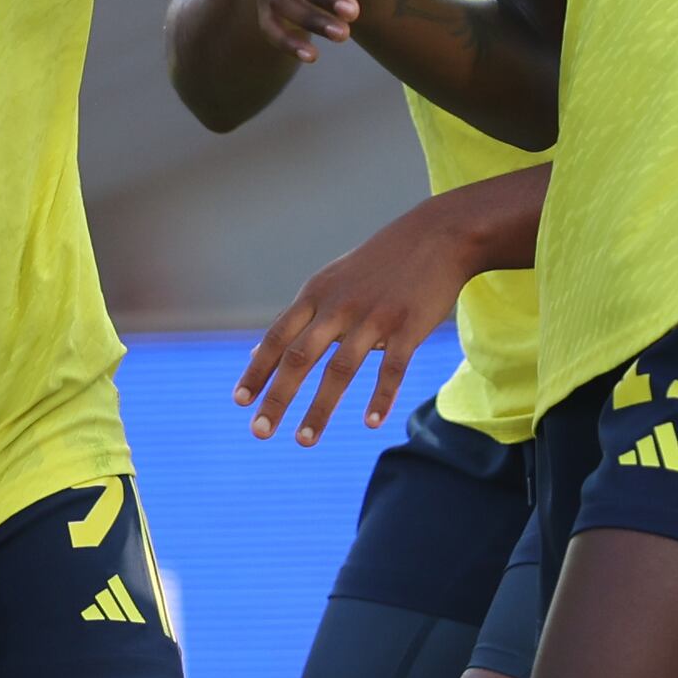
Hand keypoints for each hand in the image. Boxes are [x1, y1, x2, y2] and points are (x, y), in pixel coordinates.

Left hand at [234, 195, 478, 445]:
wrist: (437, 236)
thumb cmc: (377, 265)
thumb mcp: (329, 283)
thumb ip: (296, 319)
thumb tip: (256, 352)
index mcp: (317, 295)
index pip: (277, 337)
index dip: (257, 369)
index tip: (240, 401)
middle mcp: (340, 307)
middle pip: (300, 356)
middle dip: (277, 396)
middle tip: (259, 432)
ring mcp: (374, 317)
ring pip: (341, 369)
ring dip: (319, 408)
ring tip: (303, 441)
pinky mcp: (409, 326)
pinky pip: (392, 368)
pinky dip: (380, 397)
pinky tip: (370, 423)